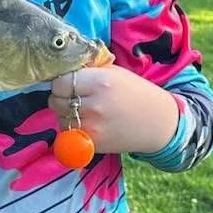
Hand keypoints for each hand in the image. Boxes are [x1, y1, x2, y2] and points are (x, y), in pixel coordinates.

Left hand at [48, 65, 179, 155]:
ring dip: (64, 113)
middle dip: (60, 97)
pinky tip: (86, 122)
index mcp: (100, 82)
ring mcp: (93, 127)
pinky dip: (71, 128)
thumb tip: (60, 68)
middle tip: (74, 96)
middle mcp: (94, 105)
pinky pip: (67, 134)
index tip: (68, 83)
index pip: (60, 82)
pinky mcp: (93, 144)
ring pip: (59, 118)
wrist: (157, 122)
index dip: (61, 82)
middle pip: (56, 100)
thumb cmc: (134, 92)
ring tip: (81, 110)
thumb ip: (87, 70)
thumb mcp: (113, 72)